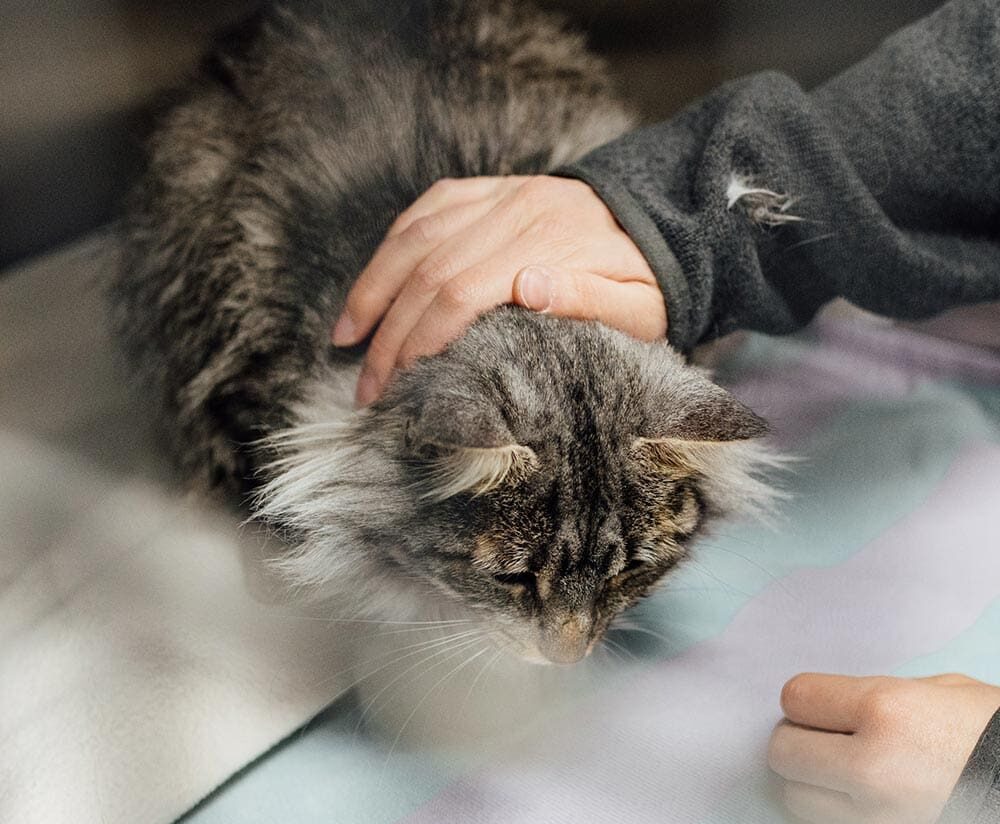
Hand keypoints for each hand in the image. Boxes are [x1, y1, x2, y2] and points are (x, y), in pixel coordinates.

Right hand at [330, 175, 666, 405]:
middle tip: (366, 387)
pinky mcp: (491, 188)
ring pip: (414, 236)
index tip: (395, 385)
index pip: (459, 294)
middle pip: (427, 272)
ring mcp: (499, 195)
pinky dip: (393, 245)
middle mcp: (514, 212)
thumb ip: (589, 298)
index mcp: (546, 246)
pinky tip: (374, 281)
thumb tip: (526, 287)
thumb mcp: (641, 307)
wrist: (661, 219)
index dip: (419, 341)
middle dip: (387, 334)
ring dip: (373, 287)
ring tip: (346, 337)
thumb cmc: (649, 281)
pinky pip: (428, 208)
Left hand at [768, 672, 999, 823]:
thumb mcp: (951, 694)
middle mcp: (872, 766)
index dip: (807, 700)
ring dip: (815, 783)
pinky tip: (876, 805)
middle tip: (823, 739)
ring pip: (798, 797)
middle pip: (783, 751)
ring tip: (848, 774)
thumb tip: (838, 706)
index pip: (796, 698)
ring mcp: (877, 820)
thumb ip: (885, 695)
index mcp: (887, 710)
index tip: (819, 705)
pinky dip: (845, 818)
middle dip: (799, 740)